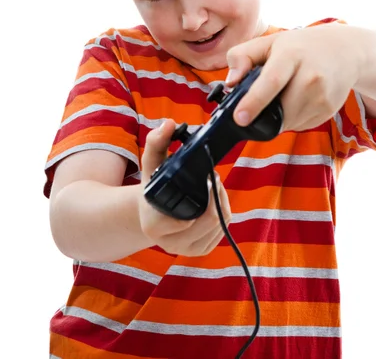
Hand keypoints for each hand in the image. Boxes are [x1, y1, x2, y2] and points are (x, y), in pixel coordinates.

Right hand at [138, 119, 231, 255]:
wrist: (151, 210)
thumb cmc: (153, 184)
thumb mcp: (152, 162)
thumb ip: (156, 141)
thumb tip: (169, 124)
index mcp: (154, 225)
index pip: (192, 216)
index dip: (206, 192)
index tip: (206, 175)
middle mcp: (170, 243)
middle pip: (211, 220)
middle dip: (217, 195)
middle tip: (212, 177)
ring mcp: (186, 250)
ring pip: (220, 226)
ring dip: (222, 202)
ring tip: (213, 186)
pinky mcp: (200, 251)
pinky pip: (223, 232)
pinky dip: (224, 213)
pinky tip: (215, 200)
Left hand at [226, 24, 362, 131]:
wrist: (345, 50)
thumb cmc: (300, 46)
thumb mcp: (268, 42)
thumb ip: (242, 56)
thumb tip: (231, 82)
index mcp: (291, 55)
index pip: (272, 81)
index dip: (254, 102)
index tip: (240, 118)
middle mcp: (311, 76)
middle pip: (279, 109)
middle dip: (263, 113)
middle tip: (258, 104)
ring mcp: (323, 95)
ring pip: (288, 122)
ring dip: (277, 117)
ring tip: (283, 95)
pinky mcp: (329, 110)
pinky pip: (300, 125)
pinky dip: (292, 118)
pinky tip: (297, 100)